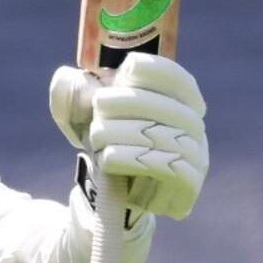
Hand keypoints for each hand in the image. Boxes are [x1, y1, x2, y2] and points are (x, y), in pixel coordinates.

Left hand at [48, 53, 208, 220]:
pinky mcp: (188, 184)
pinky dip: (131, 159)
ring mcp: (196, 156)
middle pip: (169, 108)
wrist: (113, 194)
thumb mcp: (86, 116)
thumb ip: (74, 94)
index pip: (179, 80)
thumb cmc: (107, 144)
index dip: (157, 70)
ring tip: (95, 136)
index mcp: (180, 103)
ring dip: (123, 132)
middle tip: (98, 104)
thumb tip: (66, 77)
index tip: (126, 68)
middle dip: (130, 101)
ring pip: (163, 137)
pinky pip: (165, 167)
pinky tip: (107, 158)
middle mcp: (194, 127)